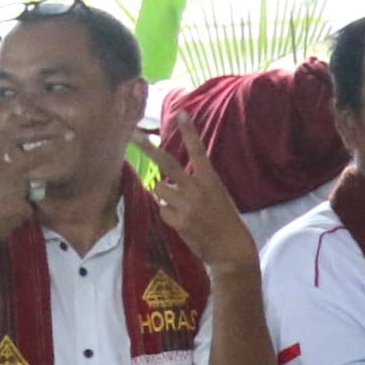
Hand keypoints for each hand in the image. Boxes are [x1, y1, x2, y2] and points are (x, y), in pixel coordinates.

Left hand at [148, 112, 259, 277]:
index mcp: (211, 180)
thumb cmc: (227, 222)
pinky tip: (183, 222)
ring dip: (165, 195)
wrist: (232, 251)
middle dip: (148, 149)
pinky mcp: (178, 221)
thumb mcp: (219, 196)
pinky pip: (163, 210)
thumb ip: (199, 185)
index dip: (190, 132)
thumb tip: (173, 179)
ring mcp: (186, 205)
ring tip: (181, 206)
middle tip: (133, 134)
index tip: (182, 113)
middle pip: (167, 164)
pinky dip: (169, 215)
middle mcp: (196, 189)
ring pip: (160, 189)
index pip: (198, 151)